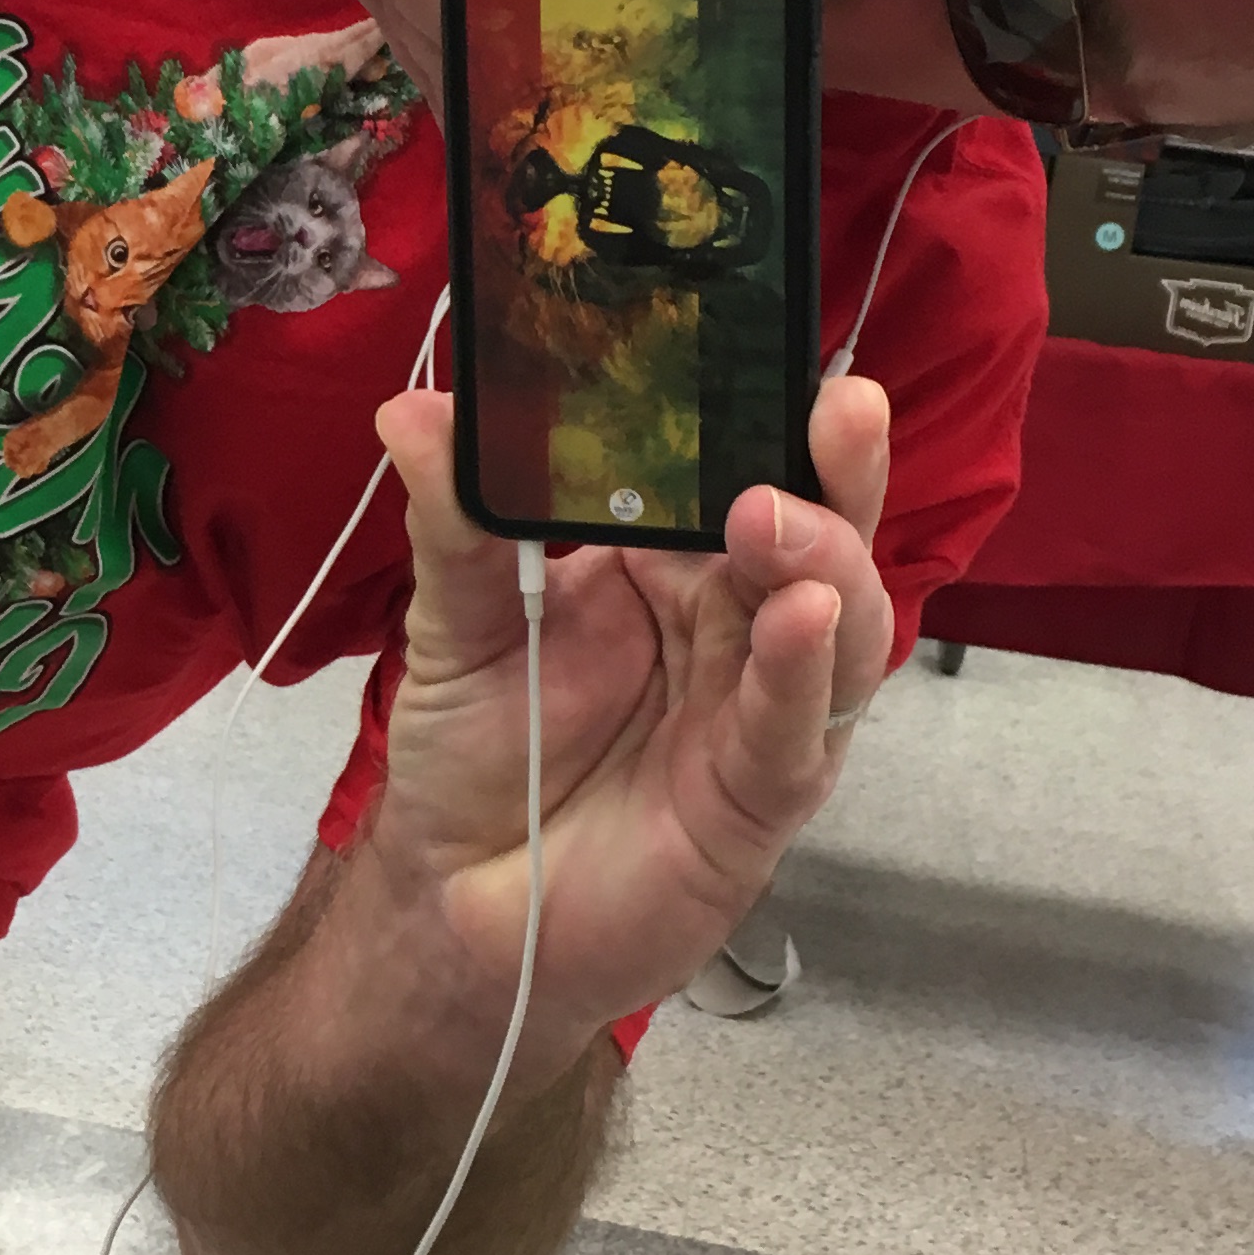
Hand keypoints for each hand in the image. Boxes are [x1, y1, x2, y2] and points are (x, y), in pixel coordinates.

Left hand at [360, 374, 894, 1057]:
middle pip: (818, 532)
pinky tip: (804, 621)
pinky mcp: (760, 796)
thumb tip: (415, 408)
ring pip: (838, 620)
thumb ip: (457, 522)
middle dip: (832, 472)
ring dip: (827, 561)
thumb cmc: (475, 756)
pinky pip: (801, 728)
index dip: (770, 416)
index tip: (786, 351)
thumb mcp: (456, 624)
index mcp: (670, 563)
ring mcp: (757, 707)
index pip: (741, 470)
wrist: (456, 903)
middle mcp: (730, 624)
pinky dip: (806, 671)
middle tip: (829, 411)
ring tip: (780, 520)